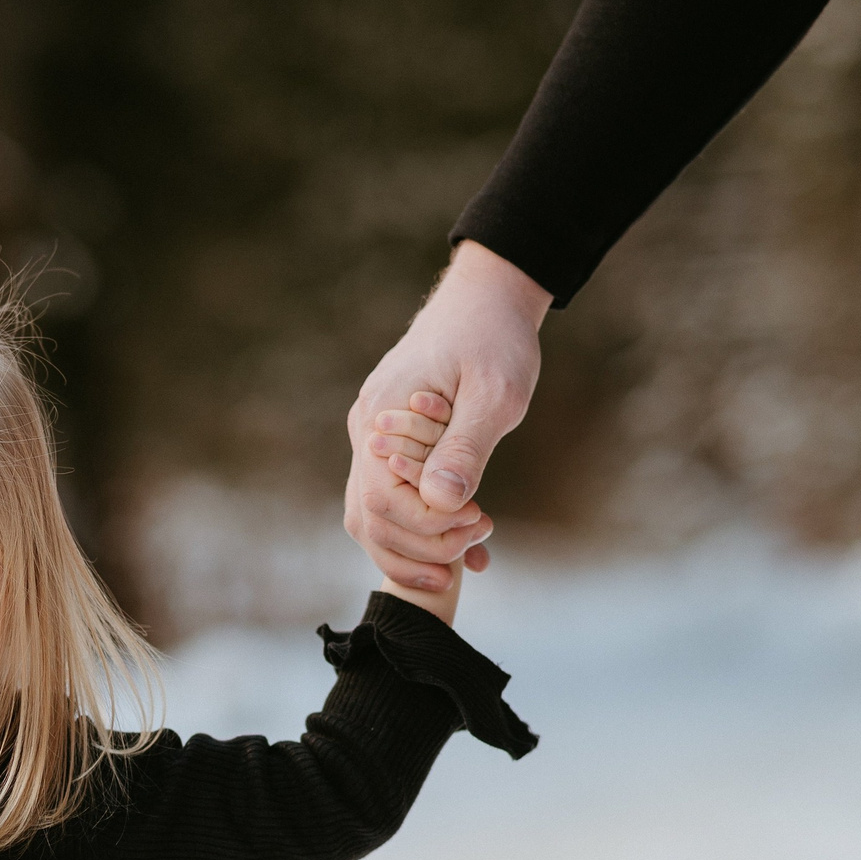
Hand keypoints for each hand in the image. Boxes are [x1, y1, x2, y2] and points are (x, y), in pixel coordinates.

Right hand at [344, 239, 550, 591]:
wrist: (484, 300)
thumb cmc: (494, 338)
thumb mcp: (496, 393)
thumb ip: (466, 448)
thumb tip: (440, 502)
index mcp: (380, 419)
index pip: (382, 501)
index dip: (429, 527)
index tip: (480, 522)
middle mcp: (364, 434)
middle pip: (368, 518)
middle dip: (421, 547)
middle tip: (478, 545)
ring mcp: (372, 442)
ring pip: (372, 517)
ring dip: (414, 548)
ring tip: (467, 559)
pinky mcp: (389, 446)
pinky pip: (391, 499)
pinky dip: (420, 529)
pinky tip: (463, 546)